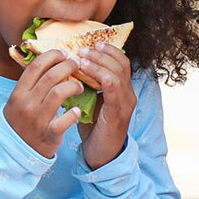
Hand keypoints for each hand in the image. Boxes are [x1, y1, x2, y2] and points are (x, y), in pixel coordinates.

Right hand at [2, 50, 85, 157]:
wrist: (15, 150)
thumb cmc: (21, 120)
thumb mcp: (19, 100)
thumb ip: (31, 83)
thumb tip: (49, 60)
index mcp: (19, 92)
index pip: (36, 66)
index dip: (52, 56)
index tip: (63, 53)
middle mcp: (27, 104)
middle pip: (51, 77)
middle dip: (68, 66)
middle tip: (77, 64)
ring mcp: (37, 119)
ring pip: (59, 93)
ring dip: (73, 85)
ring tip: (80, 86)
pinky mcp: (49, 134)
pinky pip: (65, 120)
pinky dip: (74, 113)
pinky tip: (78, 110)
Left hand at [75, 42, 134, 169]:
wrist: (100, 155)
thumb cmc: (94, 128)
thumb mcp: (91, 101)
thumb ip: (87, 85)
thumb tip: (70, 66)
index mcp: (122, 90)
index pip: (121, 62)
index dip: (108, 50)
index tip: (92, 43)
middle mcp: (128, 94)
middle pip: (121, 64)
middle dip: (101, 54)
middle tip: (82, 49)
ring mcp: (125, 104)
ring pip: (117, 75)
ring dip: (99, 64)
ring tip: (81, 60)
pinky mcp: (118, 115)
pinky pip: (115, 93)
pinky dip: (107, 80)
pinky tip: (96, 75)